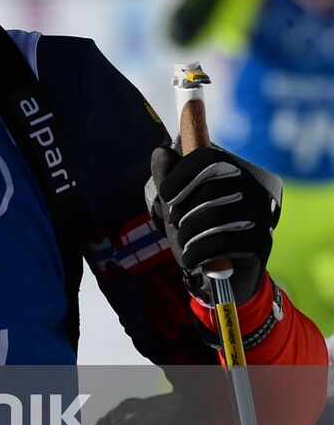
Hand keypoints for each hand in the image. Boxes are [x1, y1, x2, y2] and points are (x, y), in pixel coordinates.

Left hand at [148, 145, 280, 303]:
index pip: (209, 157)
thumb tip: (162, 151)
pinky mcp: (262, 240)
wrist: (223, 274)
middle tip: (178, 225)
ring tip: (185, 242)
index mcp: (232, 171)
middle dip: (184, 211)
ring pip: (216, 216)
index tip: (166, 195)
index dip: (182, 173)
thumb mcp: (176, 205)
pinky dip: (198, 253)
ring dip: (189, 234)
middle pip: (211, 188)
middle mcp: (252, 188)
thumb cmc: (197, 232)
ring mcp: (261, 214)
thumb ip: (167, 178)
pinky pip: (224, 243)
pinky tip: (191, 259)